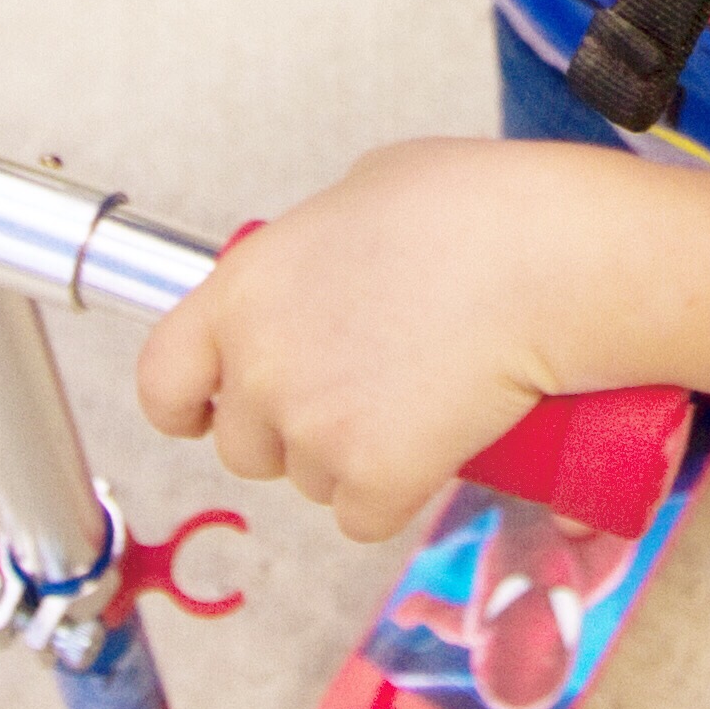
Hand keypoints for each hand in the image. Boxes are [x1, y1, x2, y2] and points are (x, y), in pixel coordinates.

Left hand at [133, 139, 634, 541]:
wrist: (547, 261)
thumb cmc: (476, 210)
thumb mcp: (361, 192)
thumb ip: (313, 248)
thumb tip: (321, 271)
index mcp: (243, 290)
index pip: (162, 378)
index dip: (187, 403)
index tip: (211, 410)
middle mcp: (261, 366)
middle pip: (244, 445)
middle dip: (292, 433)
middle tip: (361, 394)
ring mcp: (315, 430)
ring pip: (309, 482)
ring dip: (350, 463)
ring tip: (415, 403)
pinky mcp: (375, 479)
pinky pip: (363, 517)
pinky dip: (395, 497)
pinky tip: (434, 448)